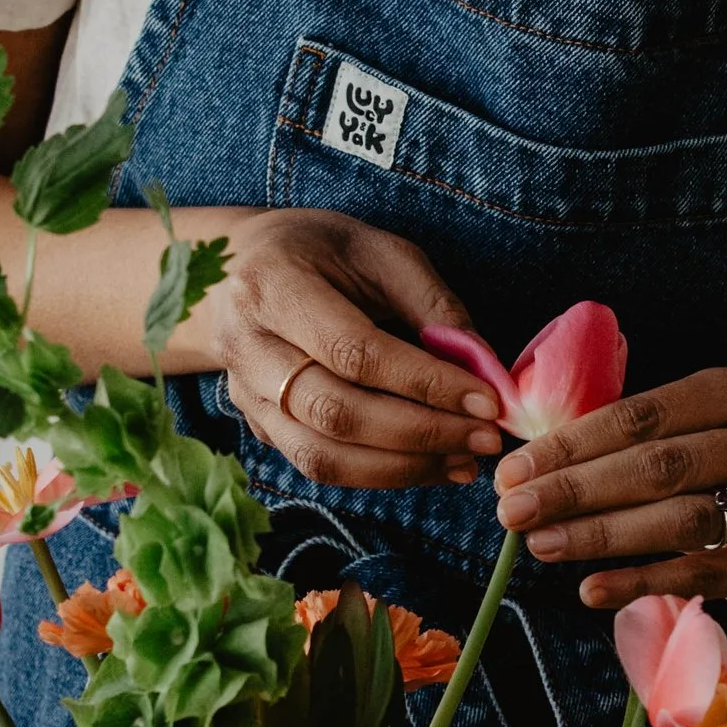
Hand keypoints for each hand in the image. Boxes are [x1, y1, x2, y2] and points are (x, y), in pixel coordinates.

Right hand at [197, 212, 504, 489]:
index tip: (487, 400)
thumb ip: (433, 306)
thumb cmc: (321, 251)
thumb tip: (485, 371)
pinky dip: (380, 474)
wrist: (240, 267)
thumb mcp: (382, 252)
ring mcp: (245, 394)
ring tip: (464, 461)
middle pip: (337, 413)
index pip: (354, 351)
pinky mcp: (258, 426)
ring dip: (403, 468)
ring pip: (323, 456)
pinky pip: (320, 466)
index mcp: (273, 286)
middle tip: (485, 438)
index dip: (425, 382)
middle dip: (422, 433)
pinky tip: (429, 464)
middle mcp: (246, 346)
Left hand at [492, 365, 726, 618]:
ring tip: (543, 545)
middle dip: (577, 489)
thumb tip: (526, 464)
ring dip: (601, 535)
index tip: (513, 471)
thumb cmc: (724, 476)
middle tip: (514, 511)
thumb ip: (626, 439)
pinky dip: (639, 582)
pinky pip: (700, 575)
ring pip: (681, 520)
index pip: (644, 414)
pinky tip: (591, 589)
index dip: (572, 444)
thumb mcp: (691, 434)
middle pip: (661, 465)